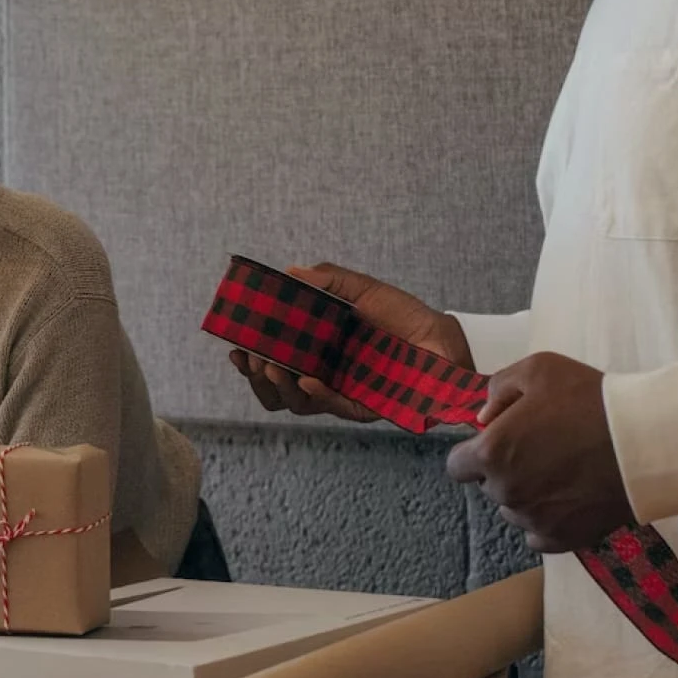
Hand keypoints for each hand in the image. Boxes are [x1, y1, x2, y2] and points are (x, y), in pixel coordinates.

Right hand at [228, 263, 471, 421]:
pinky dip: (313, 392)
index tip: (234, 345)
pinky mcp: (361, 406)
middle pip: (275, 387)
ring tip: (270, 365)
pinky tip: (305, 378)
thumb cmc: (404, 316)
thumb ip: (329, 281)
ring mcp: (341, 391)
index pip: (274, 360)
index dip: (249, 358)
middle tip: (249, 357)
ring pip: (295, 402)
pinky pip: (329, 405)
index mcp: (317, 349)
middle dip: (256, 375)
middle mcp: (323, 373)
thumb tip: (291, 271)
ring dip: (277, 386)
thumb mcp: (363, 291)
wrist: (443, 338)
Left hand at [444, 352, 634, 552]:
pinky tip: (568, 499)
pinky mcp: (562, 539)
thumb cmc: (590, 400)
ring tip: (562, 472)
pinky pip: (538, 534)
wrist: (646, 441)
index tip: (500, 442)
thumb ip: (498, 389)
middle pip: (489, 486)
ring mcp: (533, 519)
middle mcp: (506, 493)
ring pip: (514, 510)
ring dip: (527, 495)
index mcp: (492, 454)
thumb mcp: (537, 369)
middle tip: (542, 449)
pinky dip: (547, 520)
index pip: (457, 465)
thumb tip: (484, 418)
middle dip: (506, 469)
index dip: (475, 452)